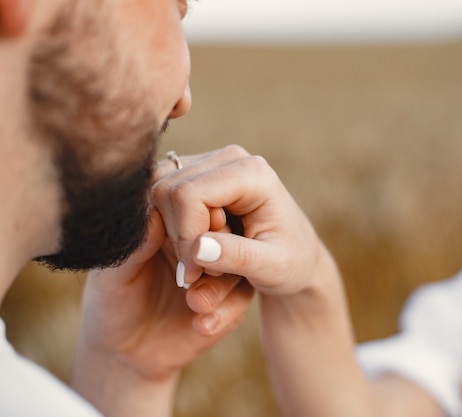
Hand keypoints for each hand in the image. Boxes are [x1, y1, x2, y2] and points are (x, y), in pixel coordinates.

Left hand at [71, 151, 253, 416]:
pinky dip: (225, 310)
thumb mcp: (113, 276)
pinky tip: (201, 324)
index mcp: (165, 219)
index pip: (188, 195)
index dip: (191, 212)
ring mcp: (218, 264)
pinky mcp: (232, 294)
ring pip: (240, 256)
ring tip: (194, 304)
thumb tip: (155, 211)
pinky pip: (243, 293)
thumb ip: (133, 245)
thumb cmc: (113, 305)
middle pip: (223, 220)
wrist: (130, 355)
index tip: (180, 244)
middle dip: (213, 245)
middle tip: (189, 277)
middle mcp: (196, 235)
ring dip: (221, 282)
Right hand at [150, 145, 325, 298]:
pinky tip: (198, 249)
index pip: (189, 195)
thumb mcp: (272, 269)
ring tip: (204, 260)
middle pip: (168, 189)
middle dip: (178, 237)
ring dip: (173, 233)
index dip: (184, 237)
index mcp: (252, 173)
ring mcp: (210, 161)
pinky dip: (170, 228)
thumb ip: (237, 257)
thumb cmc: (290, 262)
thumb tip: (198, 249)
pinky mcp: (196, 173)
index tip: (195, 274)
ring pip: (159, 191)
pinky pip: (161, 195)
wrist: (297, 254)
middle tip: (202, 270)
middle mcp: (229, 158)